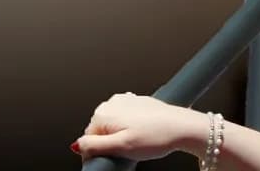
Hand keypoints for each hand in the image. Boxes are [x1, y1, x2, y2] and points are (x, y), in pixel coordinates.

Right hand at [73, 92, 213, 161]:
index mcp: (104, 112)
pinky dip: (131, 128)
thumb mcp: (120, 147)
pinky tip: (144, 135)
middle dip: (110, 143)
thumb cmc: (157, 136)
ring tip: (138, 143)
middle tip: (127, 151)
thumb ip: (94, 146)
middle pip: (100, 131)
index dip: (98, 153)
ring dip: (120, 136)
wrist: (183, 127)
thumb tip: (77, 145)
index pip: (88, 139)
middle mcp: (112, 103)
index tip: (111, 159)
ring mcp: (126, 101)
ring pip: (113, 126)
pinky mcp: (138, 102)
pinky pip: (126, 120)